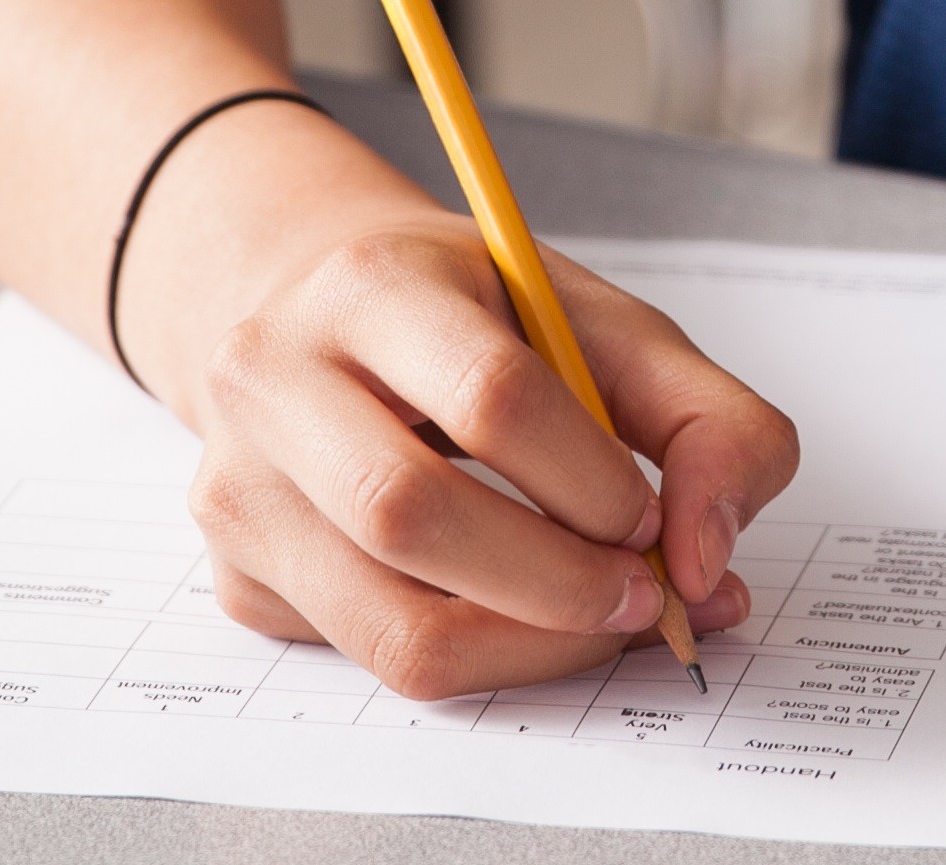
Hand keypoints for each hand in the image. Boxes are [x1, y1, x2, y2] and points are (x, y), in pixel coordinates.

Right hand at [173, 213, 794, 697]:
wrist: (322, 320)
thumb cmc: (474, 323)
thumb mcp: (601, 326)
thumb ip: (707, 421)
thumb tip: (706, 561)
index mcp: (368, 283)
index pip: (487, 394)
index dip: (590, 478)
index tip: (650, 516)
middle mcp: (271, 377)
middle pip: (411, 515)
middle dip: (559, 584)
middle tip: (642, 598)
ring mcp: (238, 486)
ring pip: (389, 625)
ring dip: (529, 648)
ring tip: (599, 621)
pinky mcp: (239, 577)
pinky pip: (372, 660)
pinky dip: (478, 661)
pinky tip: (519, 615)